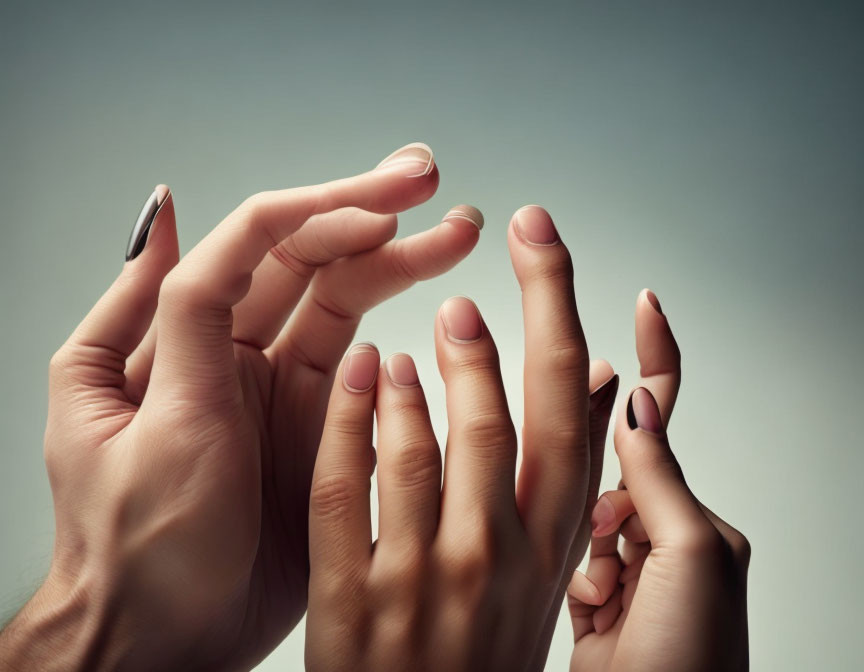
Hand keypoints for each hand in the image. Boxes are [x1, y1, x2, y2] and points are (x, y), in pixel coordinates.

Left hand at [0, 144, 482, 670]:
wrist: (168, 636)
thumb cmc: (139, 545)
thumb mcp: (156, 423)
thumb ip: (179, 313)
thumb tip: (166, 210)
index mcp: (179, 338)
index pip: (254, 245)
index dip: (321, 212)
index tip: (386, 203)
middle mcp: (231, 349)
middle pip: (306, 259)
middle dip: (369, 213)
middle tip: (431, 181)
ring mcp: (278, 385)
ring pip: (342, 301)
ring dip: (397, 259)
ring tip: (457, 232)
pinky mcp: (317, 423)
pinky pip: (363, 361)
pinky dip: (397, 325)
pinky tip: (433, 293)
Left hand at [305, 206, 619, 671]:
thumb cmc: (485, 644)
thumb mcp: (548, 567)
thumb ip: (565, 472)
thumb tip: (599, 376)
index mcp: (549, 547)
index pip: (570, 414)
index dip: (560, 316)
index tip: (544, 244)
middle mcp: (497, 560)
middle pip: (512, 422)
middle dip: (504, 333)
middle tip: (490, 261)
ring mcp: (424, 583)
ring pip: (427, 454)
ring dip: (427, 378)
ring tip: (426, 324)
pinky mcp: (354, 605)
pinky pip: (344, 497)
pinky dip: (351, 425)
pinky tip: (362, 373)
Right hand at [567, 294, 749, 671]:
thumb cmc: (691, 657)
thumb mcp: (689, 561)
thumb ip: (658, 480)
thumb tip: (635, 402)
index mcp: (687, 515)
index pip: (663, 417)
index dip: (655, 356)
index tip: (645, 304)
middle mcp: (655, 532)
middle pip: (608, 470)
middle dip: (599, 496)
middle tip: (601, 520)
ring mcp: (620, 564)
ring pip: (575, 518)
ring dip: (588, 557)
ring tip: (611, 601)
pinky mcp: (586, 595)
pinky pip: (564, 560)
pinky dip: (574, 580)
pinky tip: (596, 613)